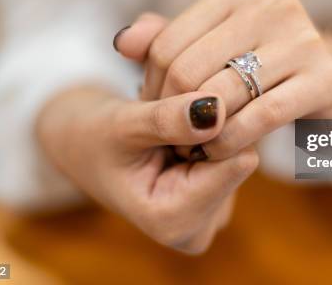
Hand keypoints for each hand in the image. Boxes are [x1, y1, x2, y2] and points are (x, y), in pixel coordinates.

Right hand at [36, 86, 257, 253]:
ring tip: (169, 126)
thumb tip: (216, 108)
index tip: (180, 105)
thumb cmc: (94, 139)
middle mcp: (202, 227)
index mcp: (175, 222)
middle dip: (214, 125)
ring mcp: (214, 213)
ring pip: (245, 147)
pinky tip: (182, 132)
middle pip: (243, 154)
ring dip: (214, 125)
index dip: (217, 122)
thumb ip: (166, 120)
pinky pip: (240, 148)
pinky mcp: (221, 195)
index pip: (238, 160)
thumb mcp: (121, 125)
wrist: (86, 146)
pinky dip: (215, 131)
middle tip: (169, 115)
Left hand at [116, 0, 331, 160]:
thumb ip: (165, 40)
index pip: (168, 43)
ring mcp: (303, 37)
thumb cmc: (259, 63)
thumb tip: (122, 41)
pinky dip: (231, 142)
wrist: (326, 82)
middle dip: (172, 112)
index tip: (155, 112)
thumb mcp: (210, 46)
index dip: (152, 87)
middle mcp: (273, 3)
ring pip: (222, 96)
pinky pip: (260, 117)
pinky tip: (219, 151)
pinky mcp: (325, 77)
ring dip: (199, 133)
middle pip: (189, 69)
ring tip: (191, 147)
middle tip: (170, 137)